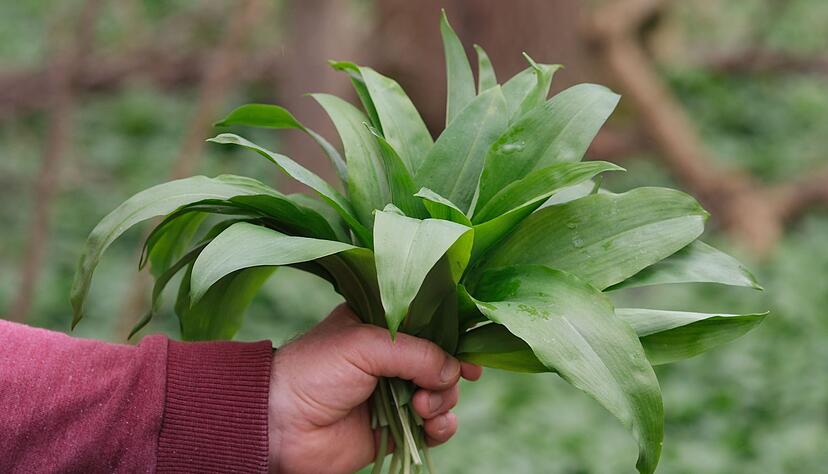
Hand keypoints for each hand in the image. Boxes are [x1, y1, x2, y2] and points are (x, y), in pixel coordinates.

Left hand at [268, 304, 481, 473]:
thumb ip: (416, 353)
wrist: (280, 426)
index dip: (454, 338)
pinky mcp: (395, 428)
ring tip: (420, 408)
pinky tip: (433, 426)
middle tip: (430, 387)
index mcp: (381, 325)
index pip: (429, 324)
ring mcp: (394, 392)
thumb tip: (455, 370)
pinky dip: (442, 427)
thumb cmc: (314, 371)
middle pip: (442, 361)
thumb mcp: (366, 345)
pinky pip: (435, 426)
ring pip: (442, 393)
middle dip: (447, 374)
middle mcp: (390, 357)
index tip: (472, 355)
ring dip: (442, 401)